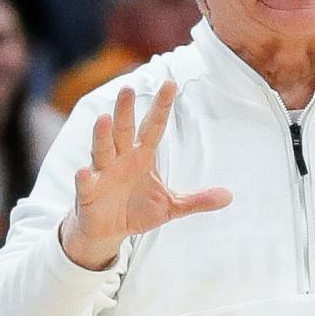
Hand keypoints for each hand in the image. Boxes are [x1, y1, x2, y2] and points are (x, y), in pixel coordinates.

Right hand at [61, 81, 232, 270]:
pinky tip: (84, 171)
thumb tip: (229, 196)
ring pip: (102, 149)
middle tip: (128, 88)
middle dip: (126, 111)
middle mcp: (121, 158)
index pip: (154, 127)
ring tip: (104, 119)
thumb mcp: (171, 206)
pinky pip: (86, 183)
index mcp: (142, 156)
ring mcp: (103, 173)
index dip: (161, 107)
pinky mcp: (88, 193)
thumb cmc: (137, 210)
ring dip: (102, 135)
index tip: (171, 84)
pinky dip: (85, 177)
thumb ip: (197, 199)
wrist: (108, 232)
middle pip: (124, 130)